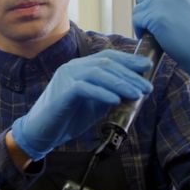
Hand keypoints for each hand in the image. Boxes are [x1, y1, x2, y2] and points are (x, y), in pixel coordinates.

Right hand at [11, 50, 151, 160]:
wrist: (42, 132)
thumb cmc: (68, 117)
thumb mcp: (94, 104)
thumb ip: (109, 94)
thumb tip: (133, 91)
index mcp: (80, 67)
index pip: (108, 57)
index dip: (129, 60)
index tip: (147, 66)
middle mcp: (73, 68)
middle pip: (106, 64)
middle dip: (130, 75)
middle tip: (147, 87)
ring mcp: (66, 77)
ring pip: (98, 73)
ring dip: (121, 83)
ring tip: (137, 94)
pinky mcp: (62, 92)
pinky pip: (85, 88)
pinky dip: (103, 93)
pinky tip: (116, 100)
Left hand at [132, 0, 189, 88]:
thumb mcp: (188, 2)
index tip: (156, 8)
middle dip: (147, 11)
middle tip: (160, 25)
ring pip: (138, 9)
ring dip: (144, 22)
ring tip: (159, 32)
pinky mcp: (156, 16)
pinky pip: (136, 21)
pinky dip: (141, 31)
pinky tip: (155, 37)